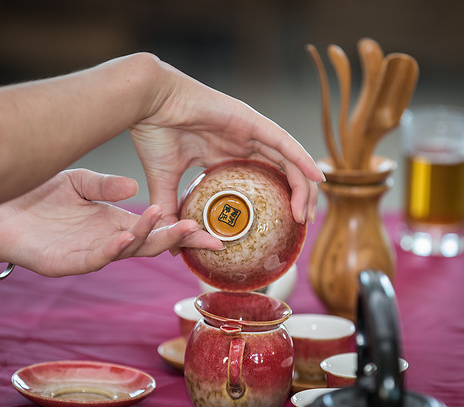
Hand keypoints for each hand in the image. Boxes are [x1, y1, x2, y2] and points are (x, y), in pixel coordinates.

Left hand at [0, 169, 221, 276]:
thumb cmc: (40, 199)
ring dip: (148, 237)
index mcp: (116, 222)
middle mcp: (110, 241)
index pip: (158, 228)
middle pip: (152, 244)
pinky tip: (123, 238)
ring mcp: (91, 254)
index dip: (184, 230)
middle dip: (178, 239)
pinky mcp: (69, 263)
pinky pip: (95, 258)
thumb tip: (135, 188)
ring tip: (167, 220)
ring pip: (128, 251)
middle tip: (204, 232)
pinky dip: (112, 249)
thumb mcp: (79, 183)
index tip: (212, 229)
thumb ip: (105, 186)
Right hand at [129, 60, 324, 227]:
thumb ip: (170, 210)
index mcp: (226, 153)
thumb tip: (171, 246)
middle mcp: (243, 142)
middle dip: (297, 197)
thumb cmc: (153, 133)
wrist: (148, 103)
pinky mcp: (251, 121)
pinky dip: (302, 159)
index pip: (261, 177)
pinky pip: (284, 143)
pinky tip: (316, 177)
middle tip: (303, 224)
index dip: (276, 199)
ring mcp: (250, 130)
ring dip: (303, 186)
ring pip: (288, 159)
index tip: (283, 225)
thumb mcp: (164, 181)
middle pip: (282, 171)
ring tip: (308, 213)